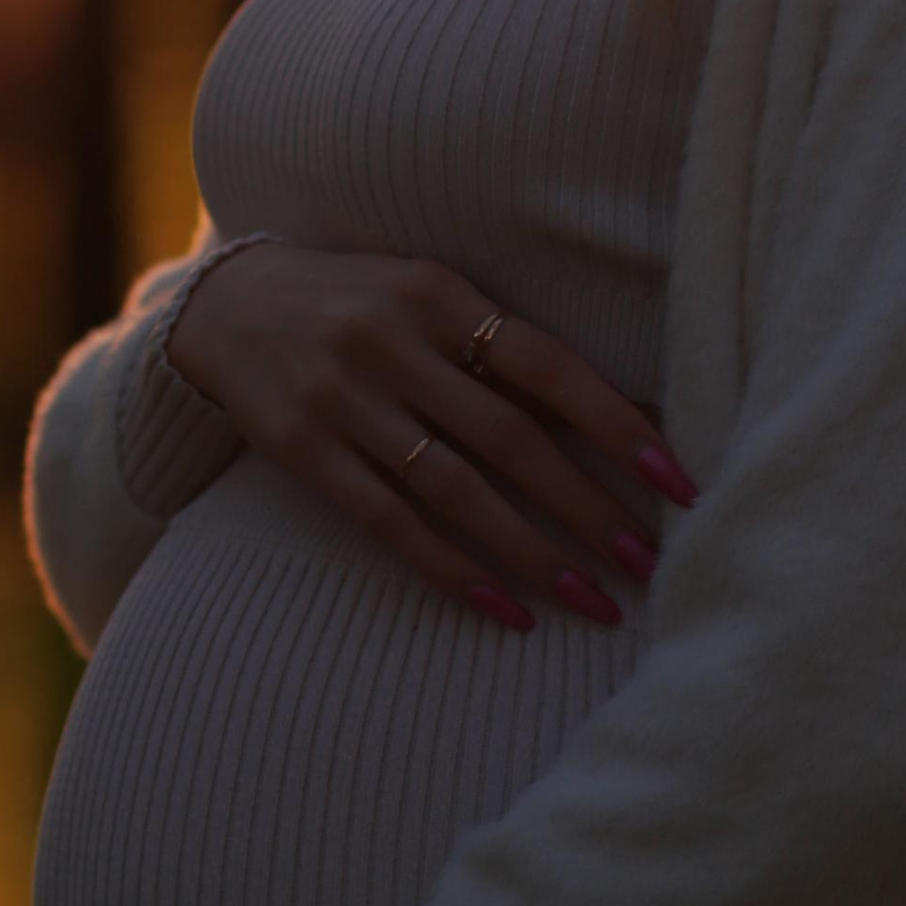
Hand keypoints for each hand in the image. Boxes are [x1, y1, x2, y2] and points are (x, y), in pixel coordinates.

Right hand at [164, 242, 697, 631]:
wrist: (230, 306)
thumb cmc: (361, 304)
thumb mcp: (431, 298)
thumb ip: (506, 351)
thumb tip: (627, 417)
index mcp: (438, 295)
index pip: (547, 365)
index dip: (616, 424)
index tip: (676, 480)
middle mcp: (392, 344)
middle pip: (510, 439)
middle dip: (588, 507)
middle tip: (651, 564)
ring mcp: (343, 399)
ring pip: (456, 490)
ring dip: (532, 552)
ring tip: (592, 600)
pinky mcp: (303, 450)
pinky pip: (388, 521)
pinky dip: (449, 570)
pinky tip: (504, 610)